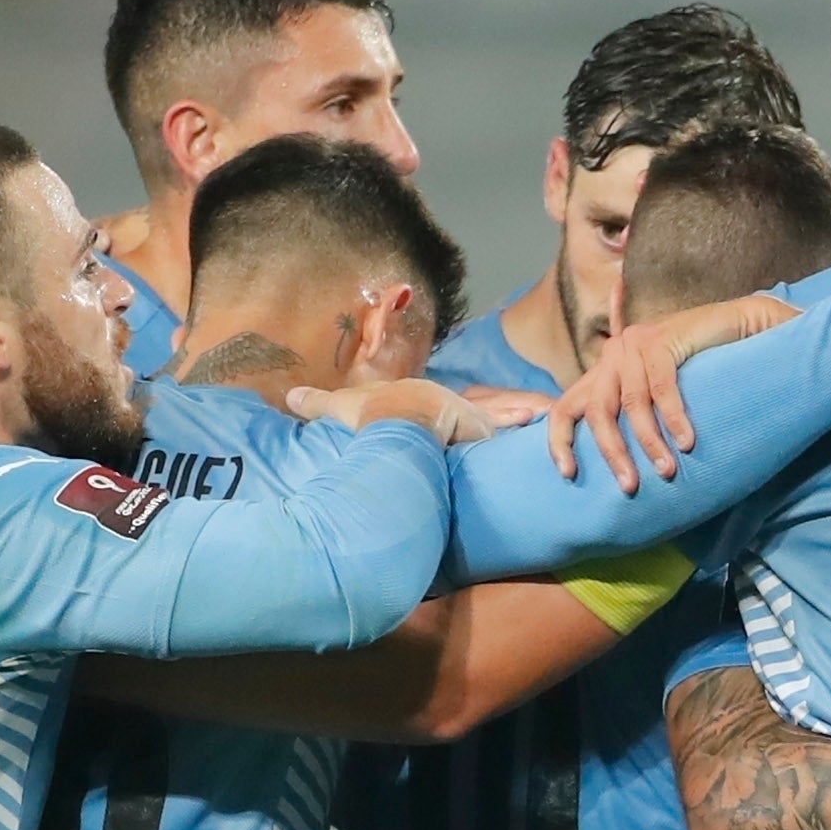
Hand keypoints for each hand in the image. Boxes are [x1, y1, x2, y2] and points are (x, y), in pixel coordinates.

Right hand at [284, 378, 525, 445]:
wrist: (389, 418)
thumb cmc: (366, 415)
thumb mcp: (339, 407)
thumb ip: (317, 404)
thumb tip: (289, 396)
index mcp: (420, 400)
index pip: (445, 406)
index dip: (461, 412)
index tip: (471, 414)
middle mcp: (446, 404)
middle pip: (479, 409)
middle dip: (502, 411)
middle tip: (531, 413)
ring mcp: (463, 416)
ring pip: (496, 419)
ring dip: (515, 420)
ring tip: (541, 420)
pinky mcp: (475, 428)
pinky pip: (503, 432)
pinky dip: (517, 433)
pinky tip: (537, 429)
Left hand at [543, 292, 792, 488]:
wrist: (738, 327)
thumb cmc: (700, 370)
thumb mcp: (655, 396)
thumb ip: (633, 418)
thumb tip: (621, 469)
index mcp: (602, 371)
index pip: (564, 408)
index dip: (559, 442)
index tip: (568, 474)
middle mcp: (612, 354)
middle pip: (597, 412)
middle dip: (613, 453)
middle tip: (630, 486)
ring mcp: (634, 343)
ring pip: (632, 405)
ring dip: (651, 443)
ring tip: (668, 471)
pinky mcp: (660, 338)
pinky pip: (661, 388)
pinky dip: (674, 418)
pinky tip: (687, 442)